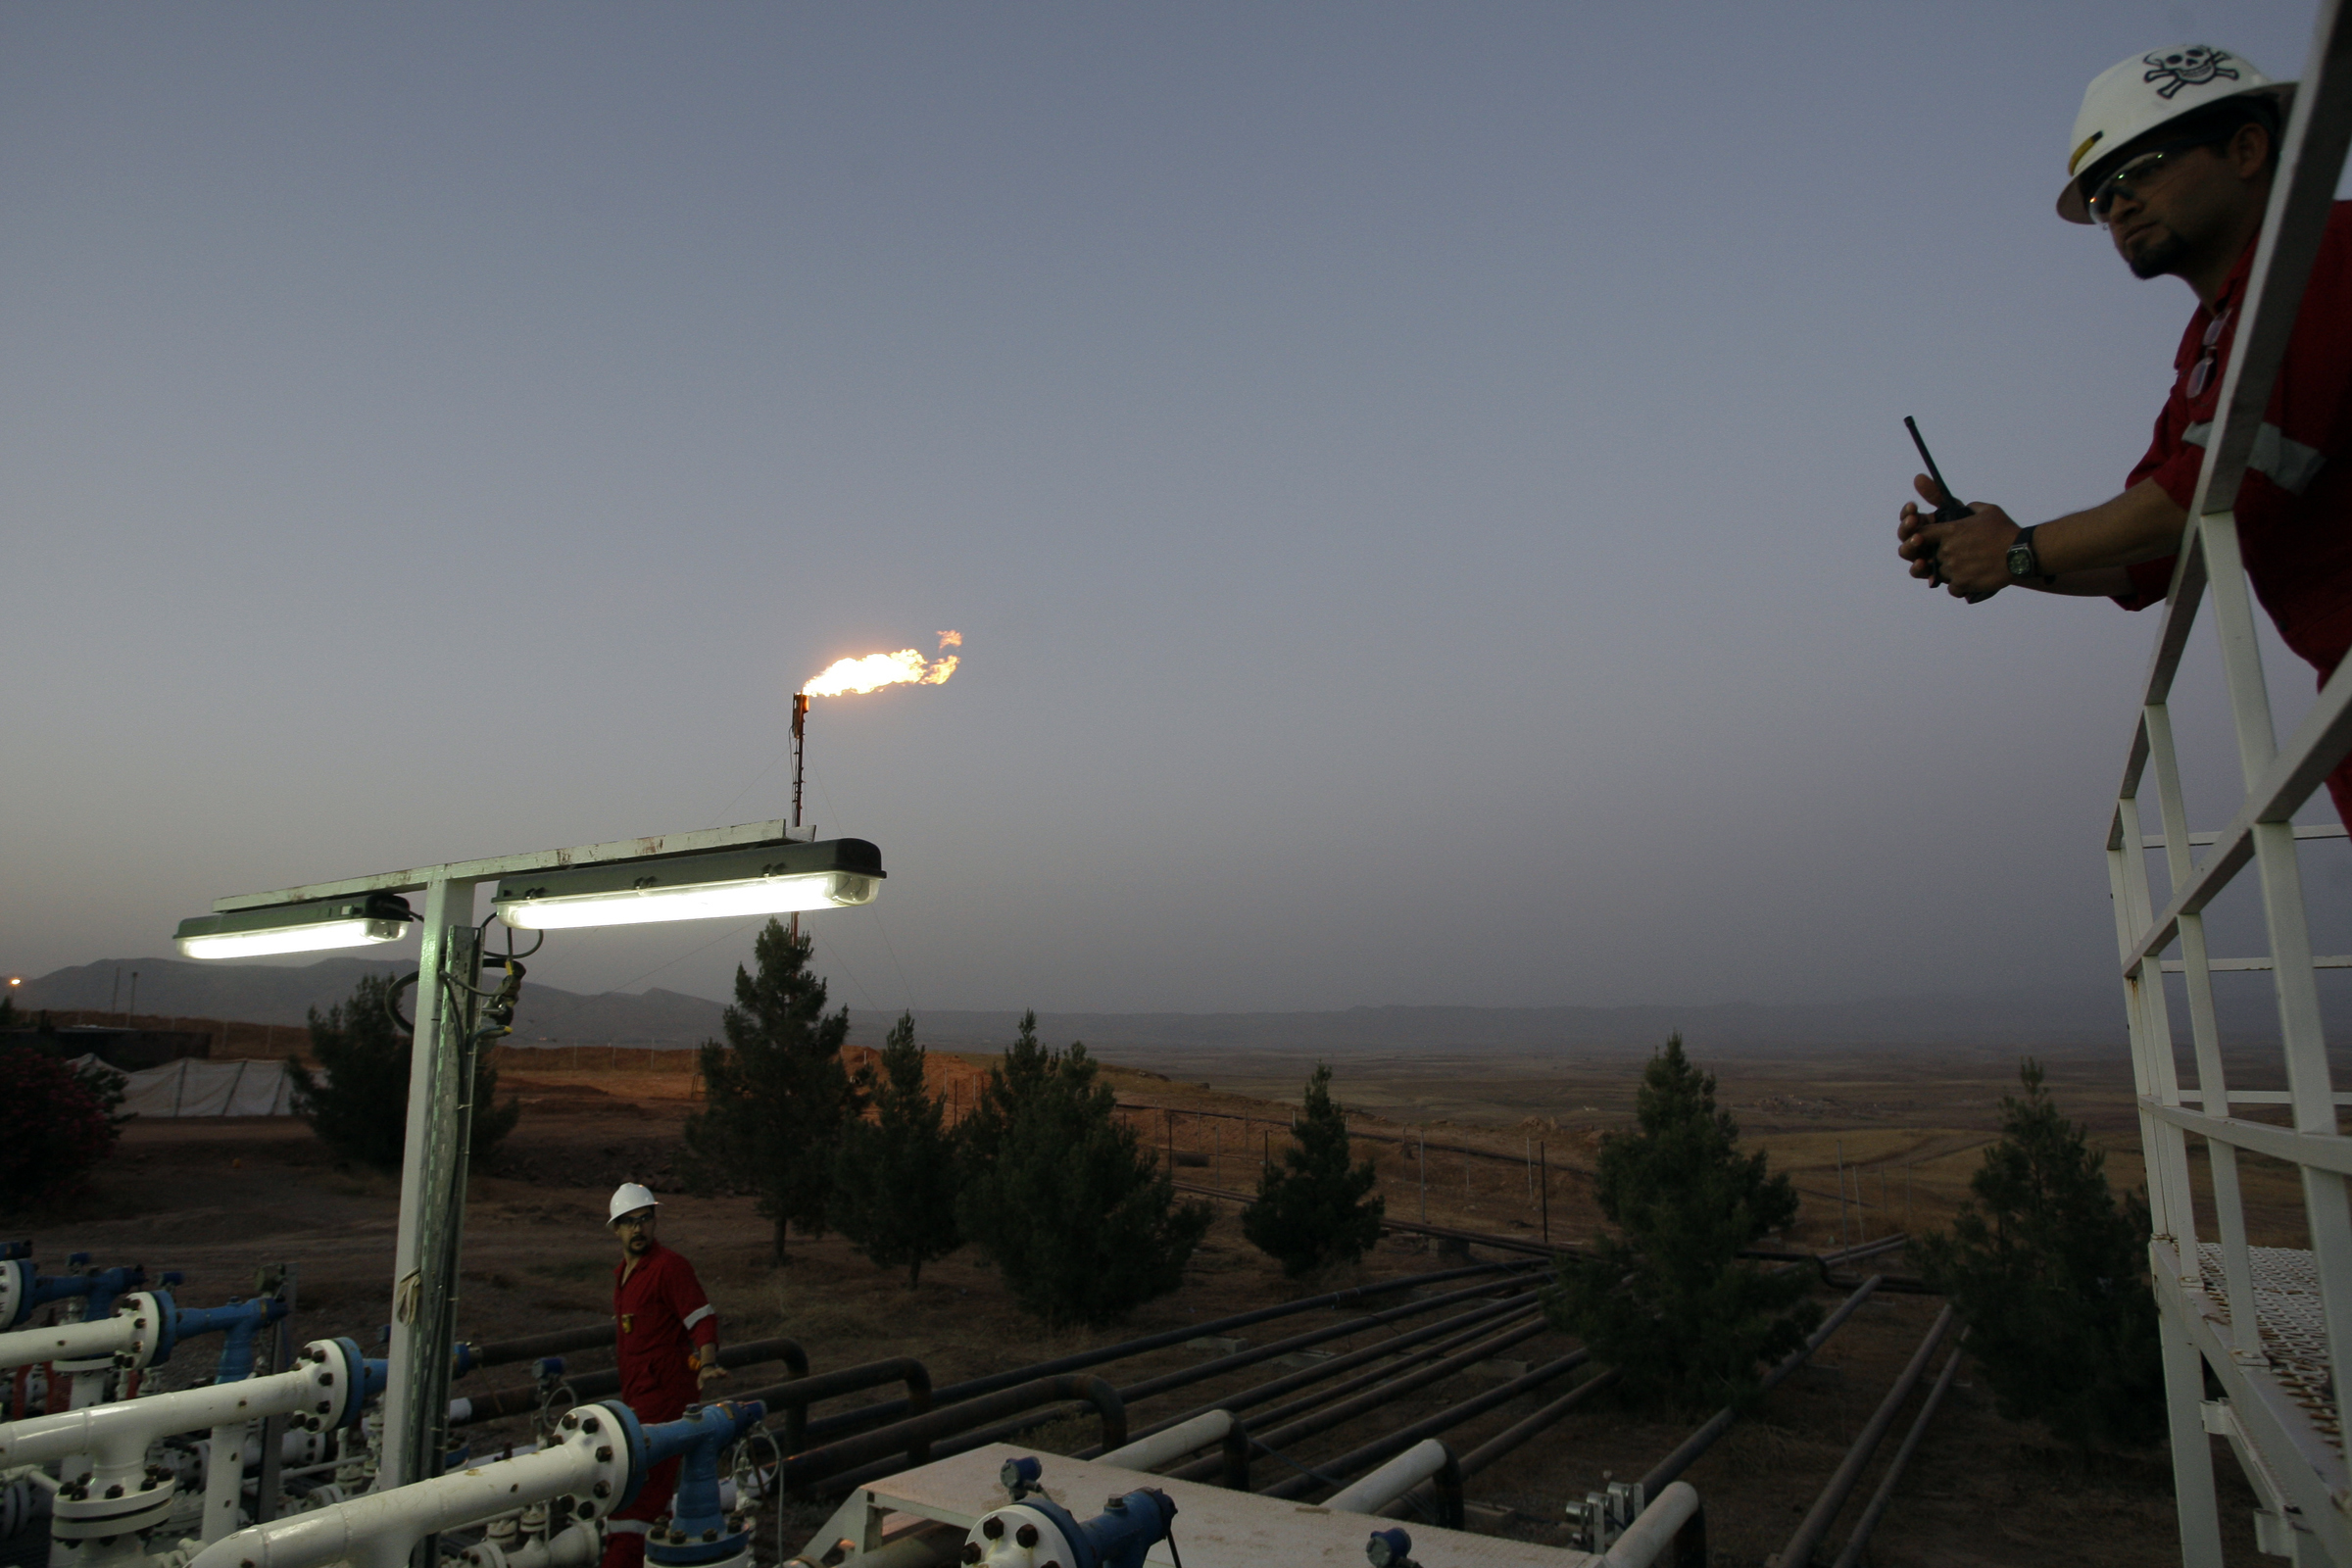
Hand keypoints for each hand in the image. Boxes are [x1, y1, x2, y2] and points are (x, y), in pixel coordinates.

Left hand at [697, 1360, 728, 1386]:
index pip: (711, 1374)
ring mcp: (718, 1371)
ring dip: (725, 1372)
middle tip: (725, 1373)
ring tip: (730, 1376)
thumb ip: (700, 1384)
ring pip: (722, 1371)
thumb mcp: (700, 1379)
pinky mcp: (721, 1372)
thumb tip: (700, 1389)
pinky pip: (725, 1373)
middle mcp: (714, 1371)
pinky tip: (731, 1378)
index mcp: (708, 1374)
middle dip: (721, 1372)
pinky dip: (728, 1375)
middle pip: (718, 1370)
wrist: (706, 1368)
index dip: (713, 1374)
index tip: (716, 1376)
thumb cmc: (702, 1376)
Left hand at [1898, 474, 2016, 597]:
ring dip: (1952, 573)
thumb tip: (1965, 507)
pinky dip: (1959, 587)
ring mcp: (1953, 567)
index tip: (1929, 542)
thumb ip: (1971, 508)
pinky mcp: (1962, 582)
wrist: (2020, 553)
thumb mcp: (1989, 511)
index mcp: (1950, 531)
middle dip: (1944, 557)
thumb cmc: (2006, 530)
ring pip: (1942, 573)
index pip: (1921, 534)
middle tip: (1962, 557)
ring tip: (1969, 569)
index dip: (1922, 538)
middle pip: (1932, 556)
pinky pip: (1952, 588)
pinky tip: (1969, 582)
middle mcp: (1947, 549)